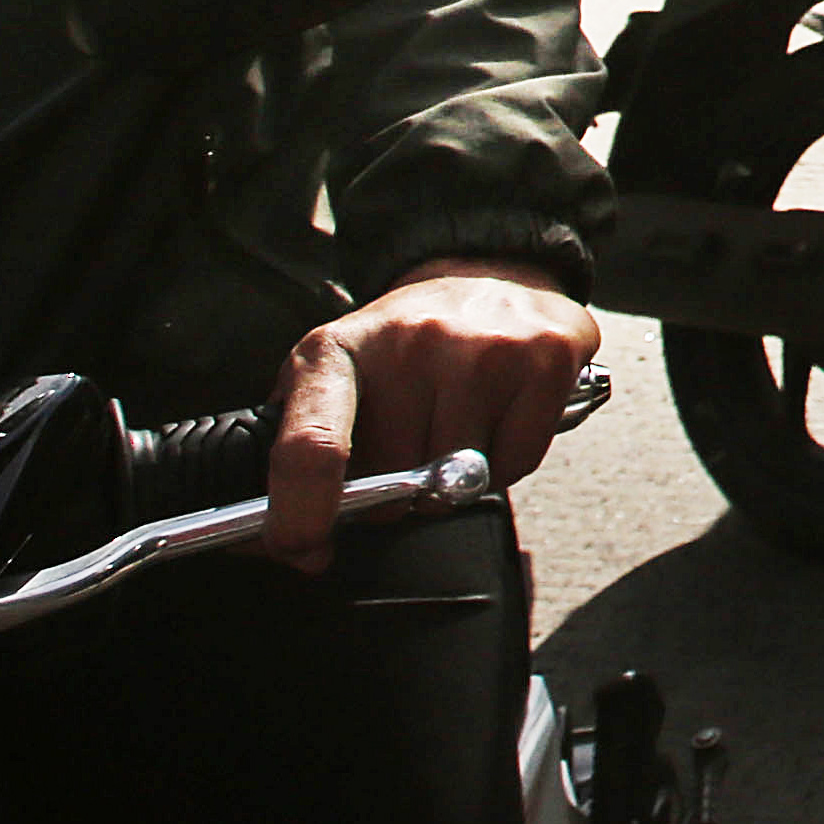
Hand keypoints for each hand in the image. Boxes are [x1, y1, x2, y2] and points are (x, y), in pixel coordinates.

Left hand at [267, 261, 598, 567]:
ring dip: (455, 477)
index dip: (301, 516)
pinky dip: (507, 462)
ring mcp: (481, 349)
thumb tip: (278, 541)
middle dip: (398, 490)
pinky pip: (517, 463)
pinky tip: (497, 420)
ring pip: (459, 479)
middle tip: (409, 451)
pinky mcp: (545, 358)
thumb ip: (301, 444)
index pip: (310, 448)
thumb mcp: (332, 372)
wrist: (485, 272)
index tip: (303, 551)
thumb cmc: (404, 341)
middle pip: (396, 480)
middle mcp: (407, 343)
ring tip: (454, 427)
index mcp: (335, 350)